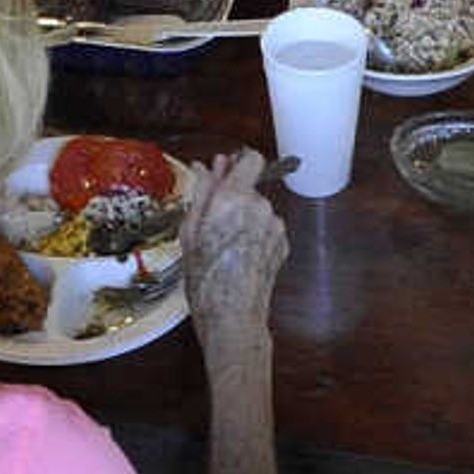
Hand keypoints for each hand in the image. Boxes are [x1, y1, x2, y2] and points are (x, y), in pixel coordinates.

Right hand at [179, 150, 286, 338]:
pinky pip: (266, 228)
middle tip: (211, 223)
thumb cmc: (206, 277)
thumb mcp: (190, 231)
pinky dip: (254, 235)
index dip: (237, 164)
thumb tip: (206, 167)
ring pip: (258, 210)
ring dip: (244, 219)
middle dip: (233, 198)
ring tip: (224, 246)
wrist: (232, 315)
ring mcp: (275, 226)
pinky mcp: (283, 244)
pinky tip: (239, 256)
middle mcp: (260, 206)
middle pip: (250, 187)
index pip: (250, 159)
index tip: (224, 174)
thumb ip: (202, 192)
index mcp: (234, 197)